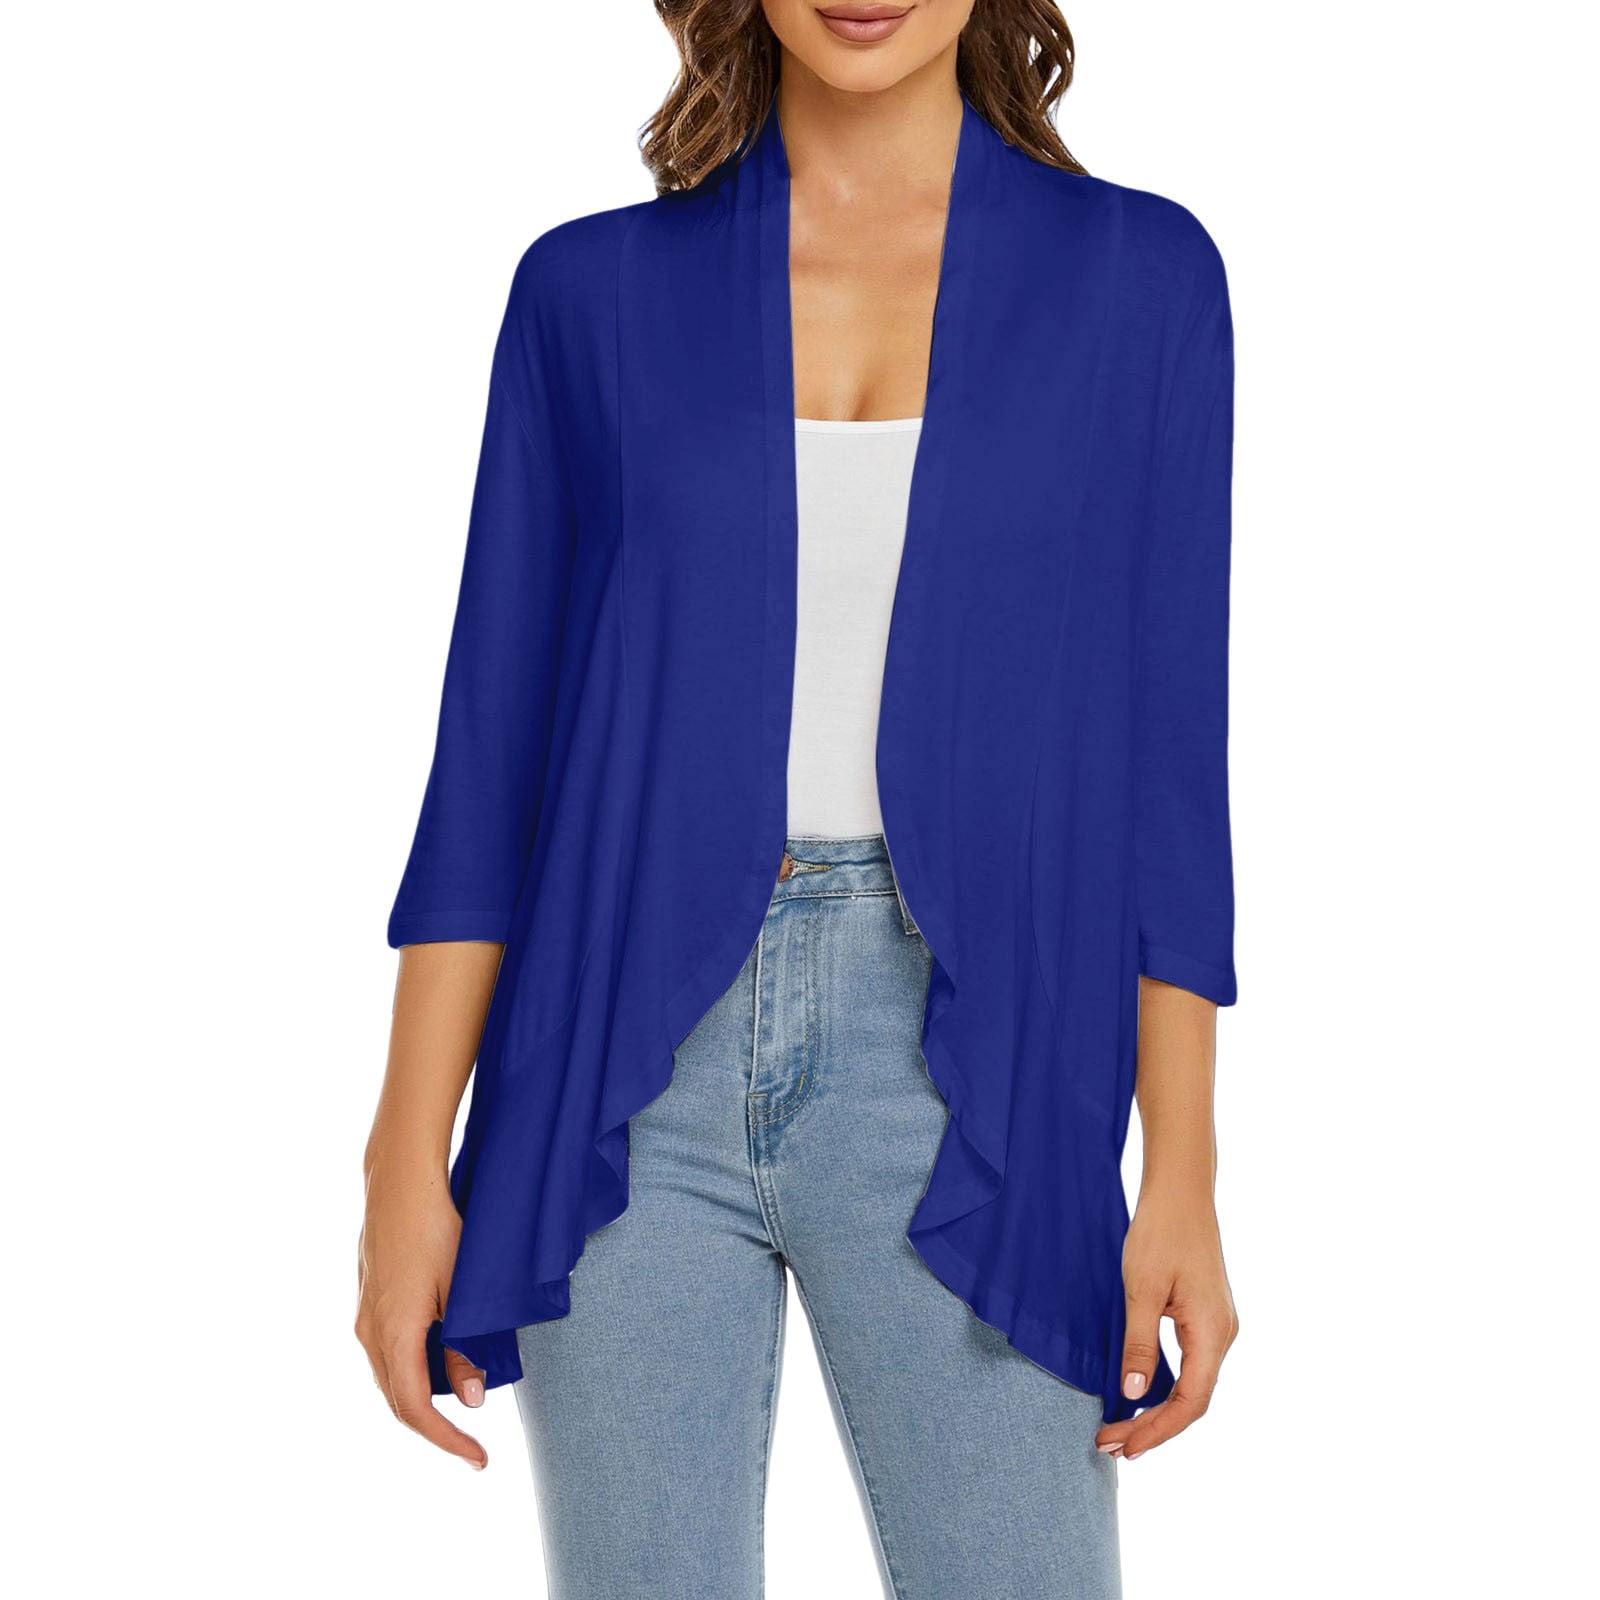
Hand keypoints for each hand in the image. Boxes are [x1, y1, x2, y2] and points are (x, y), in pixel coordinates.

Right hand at [355, 1160, 488, 1468]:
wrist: (400, 1183)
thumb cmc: (437, 1228)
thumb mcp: (462, 1289)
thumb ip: (465, 1347)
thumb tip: (471, 1400)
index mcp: (394, 1334)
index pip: (415, 1410)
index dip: (446, 1440)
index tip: (478, 1458)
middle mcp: (370, 1332)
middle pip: (398, 1400)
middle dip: (435, 1428)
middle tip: (473, 1446)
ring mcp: (365, 1316)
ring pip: (391, 1377)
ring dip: (423, 1398)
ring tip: (463, 1404)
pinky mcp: (369, 1301)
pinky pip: (387, 1353)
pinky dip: (413, 1371)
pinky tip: (439, 1363)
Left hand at [1094, 1187, 1237, 1460]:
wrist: (1181, 1191)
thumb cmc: (1161, 1233)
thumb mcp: (1142, 1289)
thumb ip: (1139, 1342)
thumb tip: (1133, 1393)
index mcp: (1212, 1333)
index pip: (1190, 1402)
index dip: (1157, 1430)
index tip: (1123, 1445)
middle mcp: (1222, 1335)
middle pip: (1192, 1400)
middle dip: (1152, 1427)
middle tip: (1110, 1445)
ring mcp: (1217, 1325)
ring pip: (1192, 1384)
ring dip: (1157, 1409)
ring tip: (1119, 1428)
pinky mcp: (1205, 1315)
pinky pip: (1189, 1364)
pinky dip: (1164, 1386)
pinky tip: (1138, 1392)